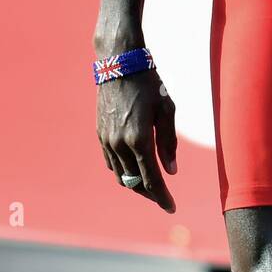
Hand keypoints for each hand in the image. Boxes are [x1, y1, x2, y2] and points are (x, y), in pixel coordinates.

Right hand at [96, 67, 177, 211]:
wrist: (120, 64)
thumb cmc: (149, 84)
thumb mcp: (167, 110)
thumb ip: (169, 142)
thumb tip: (171, 171)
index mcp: (139, 139)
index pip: (152, 179)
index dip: (162, 196)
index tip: (171, 207)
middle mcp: (120, 144)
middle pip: (134, 182)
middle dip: (150, 194)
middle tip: (163, 198)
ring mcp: (107, 140)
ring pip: (121, 175)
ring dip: (135, 185)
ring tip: (150, 186)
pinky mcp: (100, 135)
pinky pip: (111, 163)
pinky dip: (123, 172)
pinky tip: (134, 170)